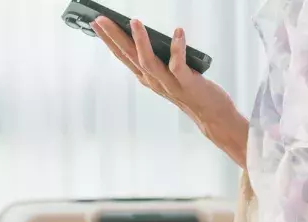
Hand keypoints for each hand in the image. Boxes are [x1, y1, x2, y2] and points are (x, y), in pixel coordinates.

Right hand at [91, 17, 248, 167]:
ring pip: (149, 62)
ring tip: (134, 22)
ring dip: (141, 42)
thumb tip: (148, 35)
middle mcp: (153, 80)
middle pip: (129, 56)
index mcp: (147, 77)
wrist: (210, 114)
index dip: (109, 39)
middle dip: (114, 37)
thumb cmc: (191, 91)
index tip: (97, 23)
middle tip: (102, 20)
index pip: (123, 55)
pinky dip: (177, 49)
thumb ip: (158, 58)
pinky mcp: (186, 83)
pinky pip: (178, 65)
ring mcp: (169, 83)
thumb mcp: (168, 73)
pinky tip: (178, 32)